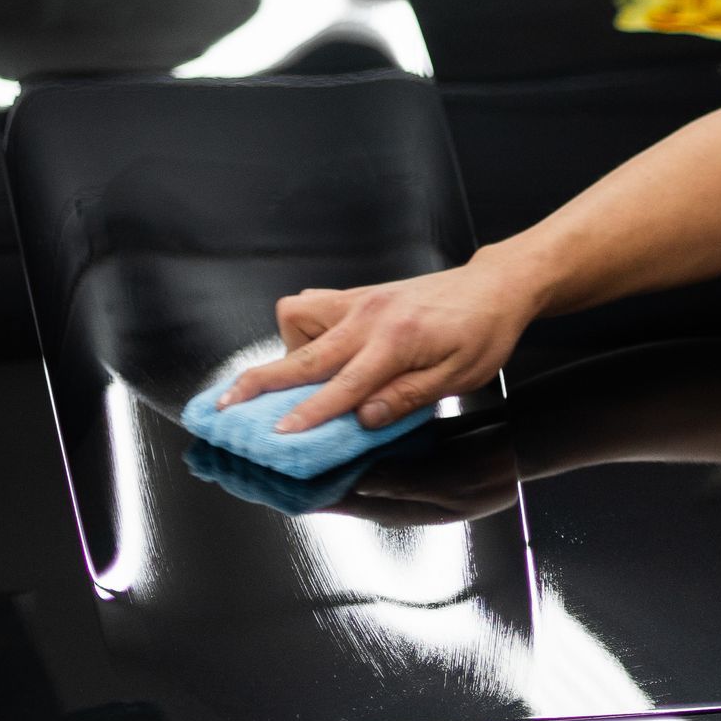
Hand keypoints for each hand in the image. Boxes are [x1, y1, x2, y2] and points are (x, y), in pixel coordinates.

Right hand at [217, 251, 533, 434]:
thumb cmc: (481, 333)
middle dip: (260, 382)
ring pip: (297, 316)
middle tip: (226, 406)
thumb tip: (364, 420)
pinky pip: (312, 305)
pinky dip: (303, 328)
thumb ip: (407, 398)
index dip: (308, 413)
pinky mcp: (358, 294)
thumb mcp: (458, 377)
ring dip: (286, 348)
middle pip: (302, 354)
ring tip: (295, 379)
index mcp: (396, 343)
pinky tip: (317, 349)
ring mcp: (359, 301)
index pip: (343, 386)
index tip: (277, 434)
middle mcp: (369, 317)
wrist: (494, 286)